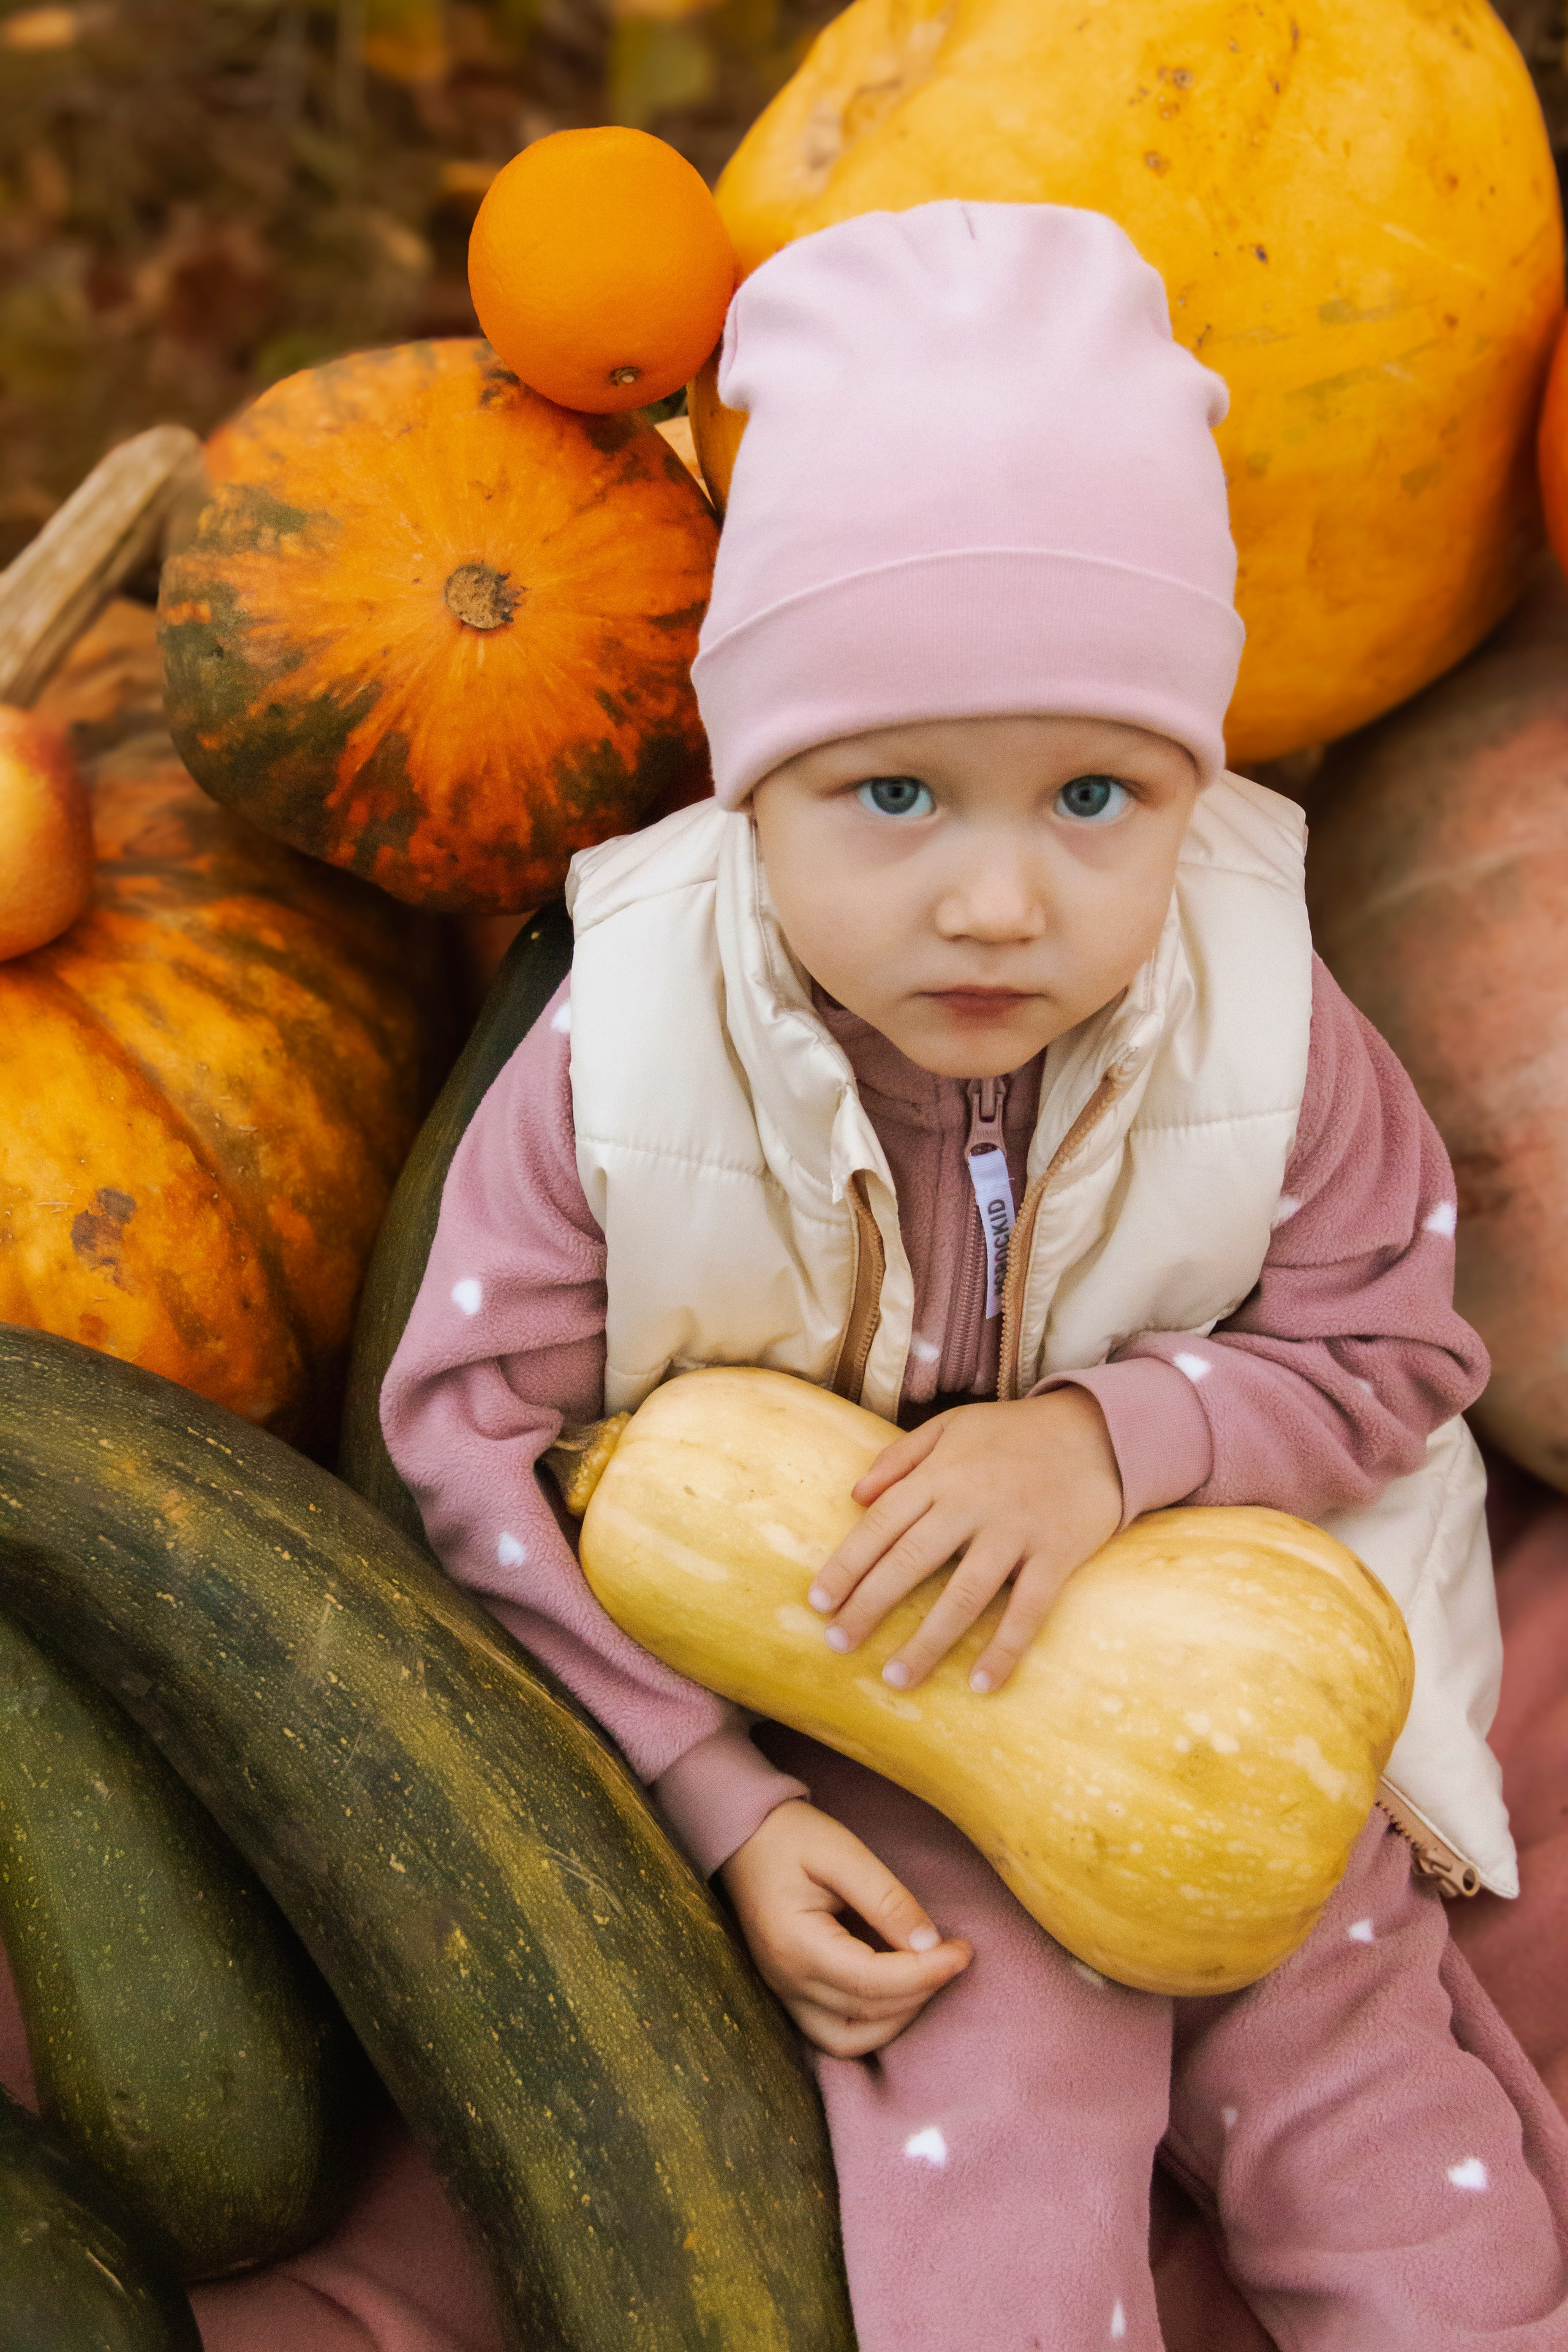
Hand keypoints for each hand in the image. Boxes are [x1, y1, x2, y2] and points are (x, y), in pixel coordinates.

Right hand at [719, 1799, 970, 2055]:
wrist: (742, 1836)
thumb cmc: (790, 1836)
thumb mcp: (841, 1851)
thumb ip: (885, 1898)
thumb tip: (930, 1943)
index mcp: (795, 1944)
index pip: (872, 1982)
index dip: (926, 1973)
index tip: (963, 1950)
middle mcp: (787, 1980)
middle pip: (869, 2012)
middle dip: (923, 1990)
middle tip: (956, 1954)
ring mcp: (785, 1993)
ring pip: (852, 2038)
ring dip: (899, 2017)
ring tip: (929, 1975)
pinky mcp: (790, 1994)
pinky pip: (835, 2035)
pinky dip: (873, 2025)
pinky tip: (899, 1992)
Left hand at [807, 1388, 1121, 1692]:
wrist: (1101, 1430)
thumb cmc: (1015, 1433)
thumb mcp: (952, 1426)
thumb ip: (901, 1457)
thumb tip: (855, 1495)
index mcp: (942, 1473)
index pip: (882, 1522)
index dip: (847, 1564)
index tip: (818, 1601)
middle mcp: (974, 1502)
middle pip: (911, 1560)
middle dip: (869, 1606)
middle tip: (837, 1645)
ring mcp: (1016, 1530)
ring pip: (964, 1594)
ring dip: (928, 1640)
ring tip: (896, 1678)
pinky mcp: (1057, 1554)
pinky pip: (1028, 1610)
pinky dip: (1005, 1649)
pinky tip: (980, 1684)